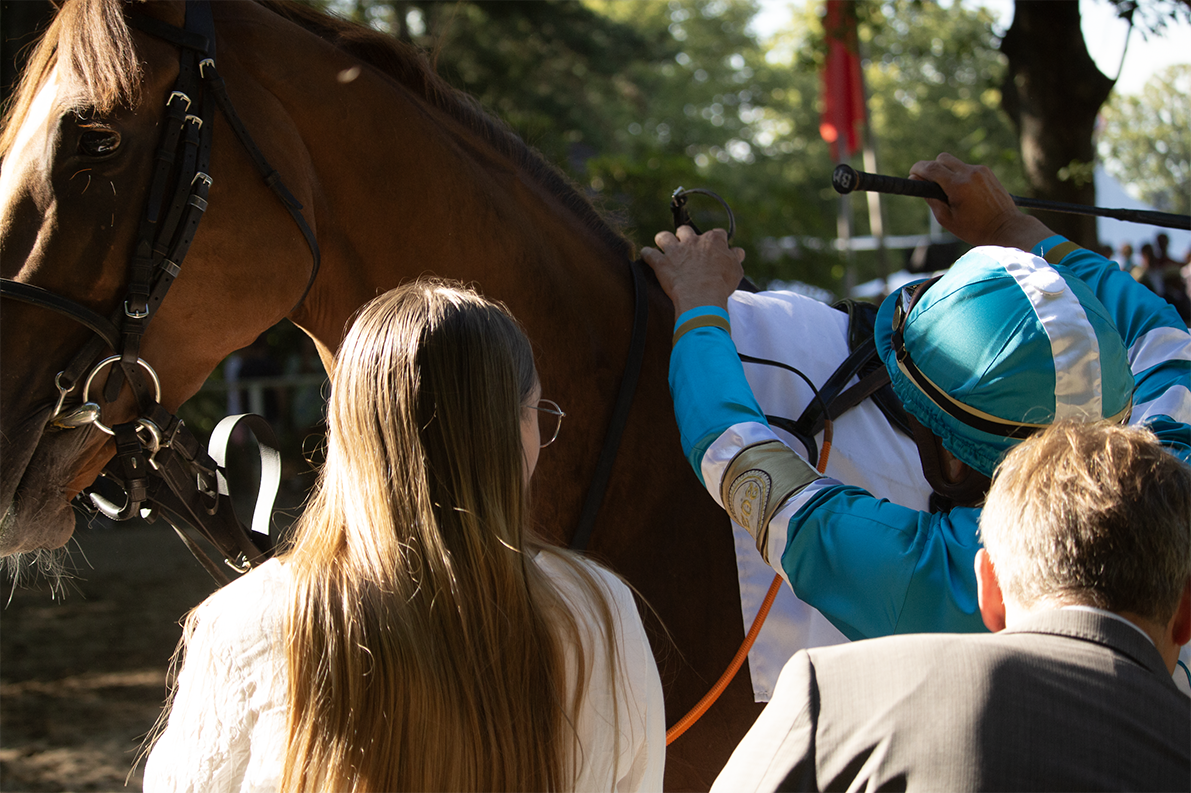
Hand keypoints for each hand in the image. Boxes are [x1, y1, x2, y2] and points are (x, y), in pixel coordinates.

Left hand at [641, 226, 745, 316]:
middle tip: (686, 247)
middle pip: (685, 230)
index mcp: (713, 241)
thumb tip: (737, 252)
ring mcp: (675, 251)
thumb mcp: (736, 270)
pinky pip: (649, 254)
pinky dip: (647, 254)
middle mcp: (692, 241)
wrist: (702, 296)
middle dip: (684, 236)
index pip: (716, 233)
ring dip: (663, 240)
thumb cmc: (721, 284)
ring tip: (664, 246)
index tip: (715, 248)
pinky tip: (647, 256)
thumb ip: (735, 258)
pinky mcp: (661, 263)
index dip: (716, 240)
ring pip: (663, 236)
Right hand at [909, 153, 1052, 250]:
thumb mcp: (946, 219)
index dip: (917, 169)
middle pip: (941, 158)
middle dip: (931, 168)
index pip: (931, 168)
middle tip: (928, 183)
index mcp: (958, 186)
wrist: (1006, 227)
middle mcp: (969, 173)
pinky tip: (963, 191)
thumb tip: (916, 179)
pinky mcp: (987, 172)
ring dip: (946, 171)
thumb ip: (930, 198)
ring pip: (954, 161)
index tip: (912, 174)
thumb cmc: (974, 228)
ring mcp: (980, 170)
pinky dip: (959, 175)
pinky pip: (966, 167)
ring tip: (948, 191)